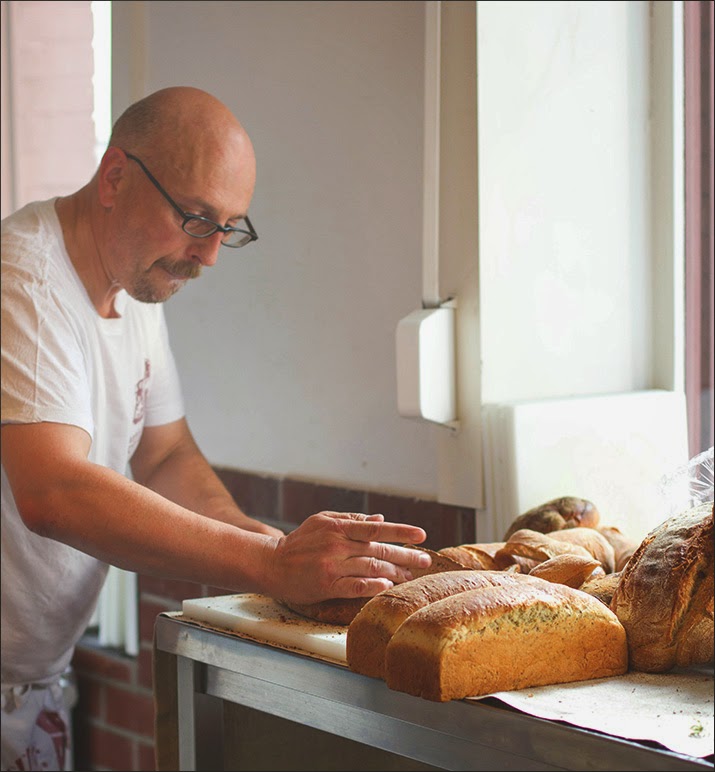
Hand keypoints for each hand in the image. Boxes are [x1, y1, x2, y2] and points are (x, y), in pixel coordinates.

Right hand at [266, 511, 430, 604]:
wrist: (271, 563)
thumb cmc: (300, 542)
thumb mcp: (323, 522)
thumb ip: (352, 520)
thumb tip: (380, 519)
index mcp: (338, 526)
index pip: (376, 528)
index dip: (401, 531)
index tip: (421, 536)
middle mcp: (337, 544)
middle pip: (378, 549)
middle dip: (405, 555)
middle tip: (425, 561)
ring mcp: (332, 565)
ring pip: (371, 567)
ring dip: (394, 572)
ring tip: (411, 576)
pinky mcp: (326, 585)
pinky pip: (355, 586)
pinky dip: (372, 585)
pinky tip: (387, 586)